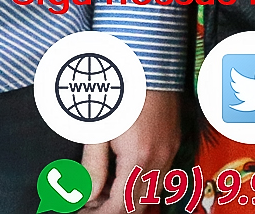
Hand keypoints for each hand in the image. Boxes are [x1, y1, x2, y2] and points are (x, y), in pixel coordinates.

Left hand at [82, 88, 179, 210]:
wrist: (144, 56)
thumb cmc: (116, 86)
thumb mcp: (96, 127)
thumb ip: (92, 167)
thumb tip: (86, 197)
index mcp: (139, 157)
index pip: (122, 206)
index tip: (81, 212)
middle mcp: (161, 158)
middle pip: (140, 206)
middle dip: (113, 210)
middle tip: (88, 203)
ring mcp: (170, 149)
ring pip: (152, 193)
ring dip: (128, 198)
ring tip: (101, 187)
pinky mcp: (173, 139)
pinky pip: (160, 175)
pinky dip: (141, 183)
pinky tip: (120, 171)